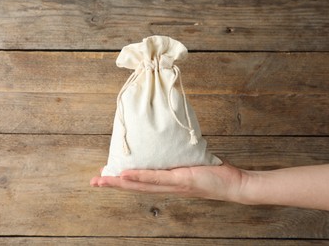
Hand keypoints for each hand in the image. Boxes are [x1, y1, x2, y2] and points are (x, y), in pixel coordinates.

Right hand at [90, 162, 248, 201]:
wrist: (234, 184)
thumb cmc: (215, 173)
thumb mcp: (193, 163)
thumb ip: (181, 157)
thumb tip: (174, 141)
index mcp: (168, 182)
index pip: (141, 183)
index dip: (123, 181)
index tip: (107, 177)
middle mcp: (167, 187)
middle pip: (135, 187)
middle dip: (113, 184)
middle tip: (94, 182)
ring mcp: (172, 184)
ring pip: (140, 185)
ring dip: (119, 182)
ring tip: (102, 180)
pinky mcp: (181, 180)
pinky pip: (156, 179)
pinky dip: (140, 177)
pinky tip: (125, 175)